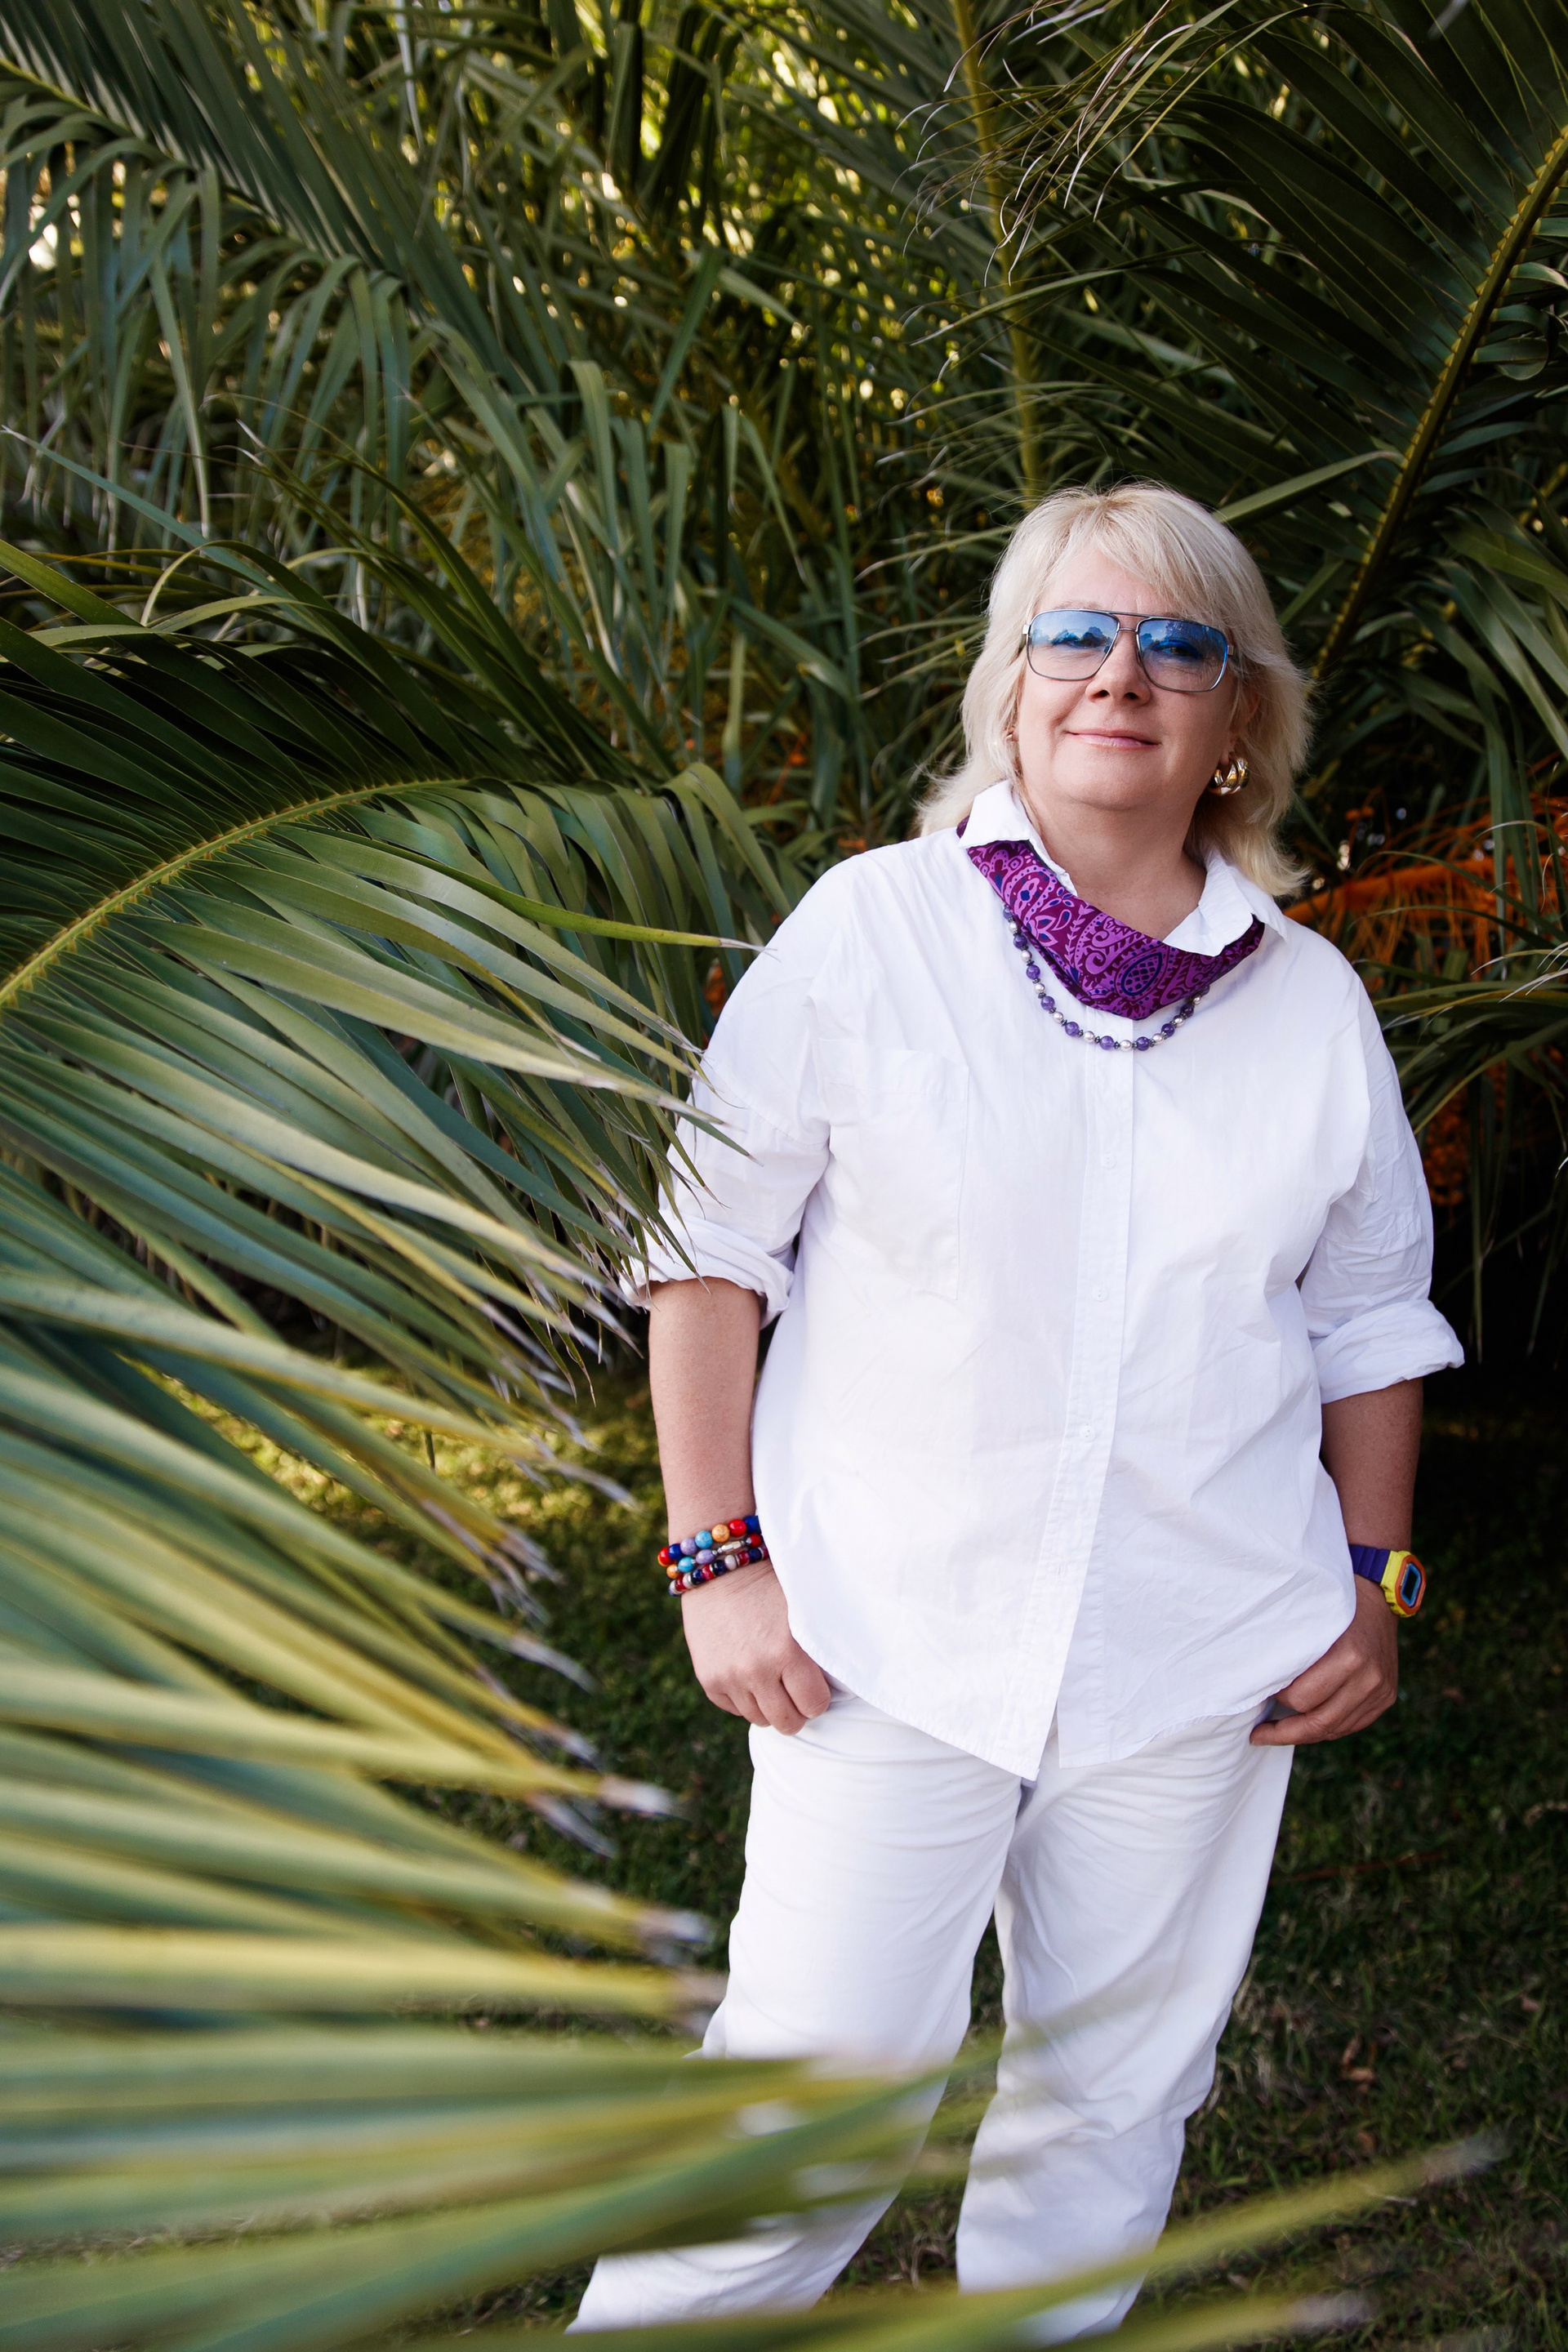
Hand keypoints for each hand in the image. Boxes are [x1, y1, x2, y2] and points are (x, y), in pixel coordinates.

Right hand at [681, 1563, 831, 1733]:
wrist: (721, 1569)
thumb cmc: (771, 1586)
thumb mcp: (802, 1611)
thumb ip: (819, 1646)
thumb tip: (843, 1681)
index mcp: (786, 1651)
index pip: (815, 1705)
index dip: (818, 1697)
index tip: (815, 1685)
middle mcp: (756, 1670)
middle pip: (788, 1722)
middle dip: (797, 1710)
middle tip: (796, 1691)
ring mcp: (728, 1678)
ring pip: (760, 1719)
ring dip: (769, 1705)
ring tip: (772, 1679)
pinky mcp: (708, 1680)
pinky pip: (734, 1709)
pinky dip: (744, 1698)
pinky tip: (748, 1674)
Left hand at [1251, 1576, 1397, 1745]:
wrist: (1378, 1597)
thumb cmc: (1334, 1605)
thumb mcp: (1309, 1621)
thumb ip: (1291, 1653)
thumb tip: (1260, 1684)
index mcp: (1349, 1657)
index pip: (1301, 1699)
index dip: (1277, 1700)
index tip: (1259, 1698)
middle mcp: (1369, 1678)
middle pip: (1318, 1722)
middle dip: (1285, 1732)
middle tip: (1259, 1734)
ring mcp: (1381, 1691)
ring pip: (1335, 1729)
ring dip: (1305, 1733)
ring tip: (1279, 1732)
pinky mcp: (1387, 1698)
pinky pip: (1352, 1725)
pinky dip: (1328, 1727)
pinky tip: (1307, 1724)